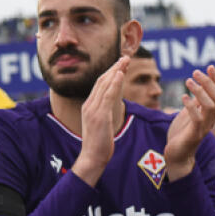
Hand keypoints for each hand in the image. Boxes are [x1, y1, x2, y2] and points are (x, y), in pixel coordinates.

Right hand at [72, 56, 128, 186]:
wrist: (91, 158)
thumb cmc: (98, 145)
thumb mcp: (100, 125)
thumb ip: (103, 113)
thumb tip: (110, 106)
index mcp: (89, 106)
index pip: (100, 85)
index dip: (111, 72)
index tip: (121, 64)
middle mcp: (89, 105)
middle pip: (102, 81)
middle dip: (114, 67)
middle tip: (125, 57)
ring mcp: (93, 110)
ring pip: (105, 85)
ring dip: (116, 71)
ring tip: (125, 60)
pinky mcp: (99, 115)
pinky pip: (107, 96)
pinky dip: (113, 83)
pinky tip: (119, 74)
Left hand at [164, 65, 214, 179]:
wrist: (177, 156)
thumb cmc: (182, 134)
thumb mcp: (189, 114)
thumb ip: (195, 103)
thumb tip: (198, 87)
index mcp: (210, 113)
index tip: (210, 66)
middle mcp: (211, 119)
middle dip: (208, 82)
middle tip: (195, 72)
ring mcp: (204, 127)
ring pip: (209, 105)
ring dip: (199, 91)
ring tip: (188, 81)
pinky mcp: (194, 134)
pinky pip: (197, 118)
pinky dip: (191, 106)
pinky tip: (183, 97)